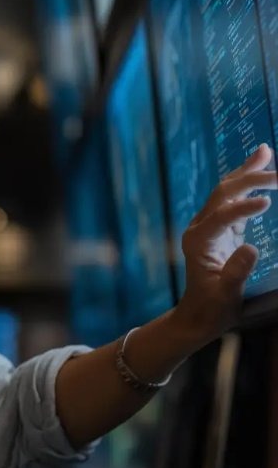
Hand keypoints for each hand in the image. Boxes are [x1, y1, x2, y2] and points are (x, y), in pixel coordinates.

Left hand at [176, 144, 277, 343]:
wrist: (198, 317)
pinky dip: (247, 183)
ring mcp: (207, 225)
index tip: (269, 202)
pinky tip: (261, 171)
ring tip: (265, 151)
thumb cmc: (212, 309)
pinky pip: (232, 199)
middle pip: (223, 194)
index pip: (222, 216)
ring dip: (247, 172)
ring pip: (226, 190)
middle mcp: (199, 227)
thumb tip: (251, 248)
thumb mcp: (226, 296)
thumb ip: (236, 273)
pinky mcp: (219, 228)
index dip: (244, 208)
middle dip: (250, 179)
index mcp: (198, 241)